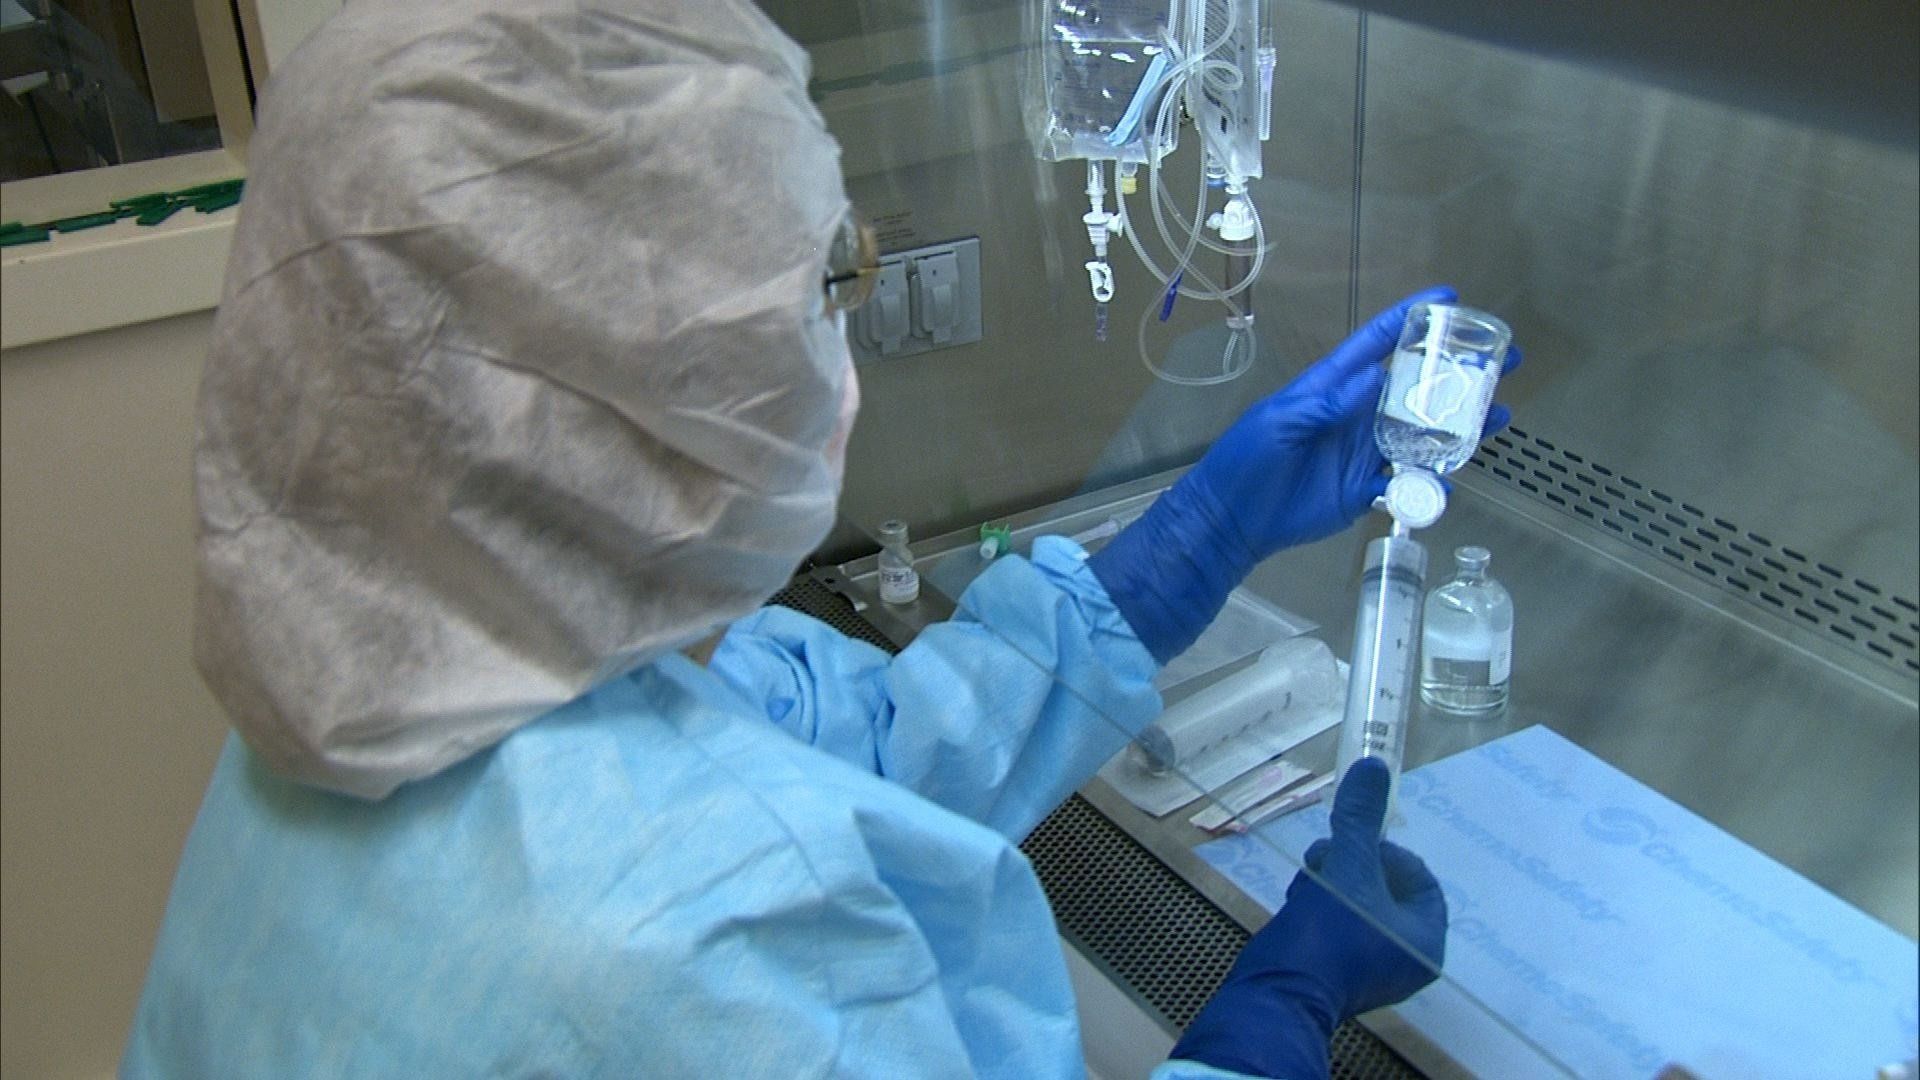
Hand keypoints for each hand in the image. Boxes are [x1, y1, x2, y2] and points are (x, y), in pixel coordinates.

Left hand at [1089, 287, 1521, 662]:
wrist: (1232, 518)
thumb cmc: (1247, 459)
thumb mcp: (1281, 421)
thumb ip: (1329, 401)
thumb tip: (1377, 374)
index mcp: (1333, 386)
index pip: (1376, 344)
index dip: (1410, 320)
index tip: (1449, 299)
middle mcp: (1357, 413)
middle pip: (1415, 386)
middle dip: (1457, 373)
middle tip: (1504, 361)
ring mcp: (1364, 451)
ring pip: (1422, 432)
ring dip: (1459, 424)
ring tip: (1500, 415)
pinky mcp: (1365, 489)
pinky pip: (1408, 482)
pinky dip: (1432, 481)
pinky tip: (1456, 476)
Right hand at [1168, 758, 1447, 1078]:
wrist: (1276, 994)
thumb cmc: (1326, 935)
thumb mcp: (1347, 868)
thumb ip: (1361, 819)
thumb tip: (1374, 767)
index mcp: (1425, 941)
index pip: (1421, 879)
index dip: (1388, 853)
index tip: (1355, 843)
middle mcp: (1406, 960)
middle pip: (1386, 891)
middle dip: (1352, 865)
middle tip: (1324, 857)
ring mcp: (1371, 971)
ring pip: (1358, 906)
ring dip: (1332, 882)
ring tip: (1307, 879)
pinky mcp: (1338, 975)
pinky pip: (1339, 928)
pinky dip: (1320, 908)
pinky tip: (1298, 902)